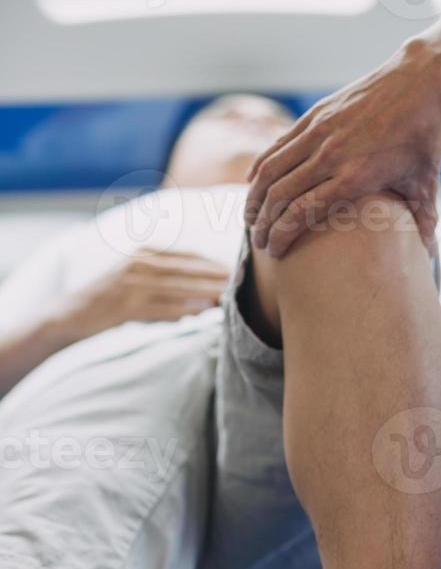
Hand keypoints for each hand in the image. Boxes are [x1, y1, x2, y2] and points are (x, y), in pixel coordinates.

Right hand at [67, 249, 230, 339]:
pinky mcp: (126, 305)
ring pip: (178, 287)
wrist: (71, 314)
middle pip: (187, 270)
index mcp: (144, 253)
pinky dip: (184, 309)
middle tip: (241, 283)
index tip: (236, 270)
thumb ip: (166, 283)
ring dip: (205, 292)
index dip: (213, 263)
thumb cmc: (110, 302)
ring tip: (229, 297)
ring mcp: (132, 284)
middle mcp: (140, 263)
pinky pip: (162, 307)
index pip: (187, 256)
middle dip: (216, 277)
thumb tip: (203, 298)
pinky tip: (202, 311)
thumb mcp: (137, 282)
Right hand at [245, 40, 440, 257]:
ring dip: (254, 198)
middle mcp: (331, 154)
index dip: (281, 236)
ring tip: (250, 219)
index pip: (301, 212)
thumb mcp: (426, 183)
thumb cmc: (425, 136)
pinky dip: (260, 168)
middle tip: (259, 243)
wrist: (420, 79)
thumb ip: (424, 221)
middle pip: (279, 195)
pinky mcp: (314, 115)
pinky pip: (276, 146)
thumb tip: (430, 256)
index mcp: (355, 177)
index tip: (275, 252)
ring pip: (270, 170)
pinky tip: (252, 185)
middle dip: (263, 224)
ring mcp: (319, 131)